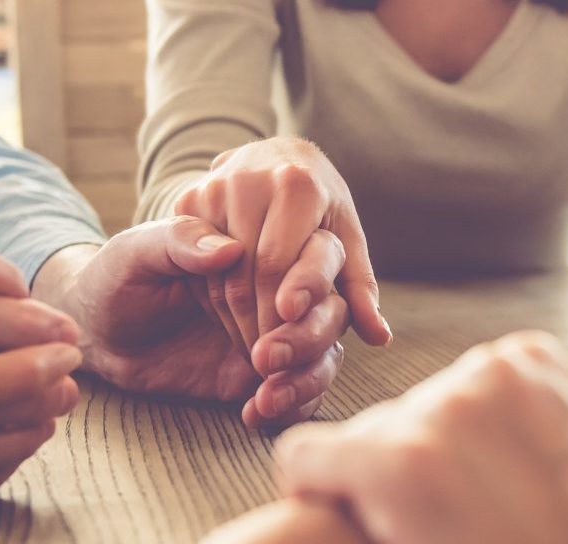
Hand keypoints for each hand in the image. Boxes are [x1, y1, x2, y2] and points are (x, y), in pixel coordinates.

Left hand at [38, 215, 352, 427]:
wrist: (98, 335)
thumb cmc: (115, 280)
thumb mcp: (136, 254)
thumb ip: (179, 242)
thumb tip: (230, 248)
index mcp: (257, 247)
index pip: (311, 254)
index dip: (309, 280)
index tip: (285, 306)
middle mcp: (275, 289)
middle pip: (330, 308)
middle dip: (310, 336)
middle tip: (266, 359)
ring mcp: (275, 334)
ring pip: (326, 352)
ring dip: (307, 377)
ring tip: (265, 397)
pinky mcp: (265, 375)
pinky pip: (304, 391)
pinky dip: (293, 405)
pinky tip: (256, 413)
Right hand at [175, 137, 390, 349]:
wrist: (277, 155)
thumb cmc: (322, 205)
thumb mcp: (346, 236)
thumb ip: (359, 286)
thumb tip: (378, 337)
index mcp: (296, 185)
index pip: (276, 265)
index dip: (277, 313)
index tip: (283, 351)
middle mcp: (250, 179)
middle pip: (245, 273)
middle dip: (257, 325)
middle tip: (268, 363)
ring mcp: (214, 187)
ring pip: (217, 273)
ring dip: (233, 320)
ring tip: (254, 350)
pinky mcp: (188, 198)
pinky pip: (195, 264)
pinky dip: (212, 299)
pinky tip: (232, 321)